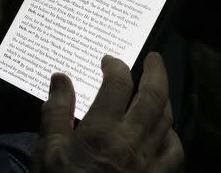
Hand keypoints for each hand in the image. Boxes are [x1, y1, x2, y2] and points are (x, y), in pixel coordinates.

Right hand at [32, 52, 182, 172]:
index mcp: (101, 131)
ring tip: (157, 88)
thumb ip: (55, 112)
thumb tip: (60, 78)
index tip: (109, 60)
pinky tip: (164, 132)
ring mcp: (149, 162)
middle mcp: (131, 141)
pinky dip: (171, 135)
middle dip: (156, 71)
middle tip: (154, 57)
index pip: (117, 84)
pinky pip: (174, 151)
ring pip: (167, 120)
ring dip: (164, 99)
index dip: (115, 66)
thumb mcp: (47, 152)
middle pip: (154, 96)